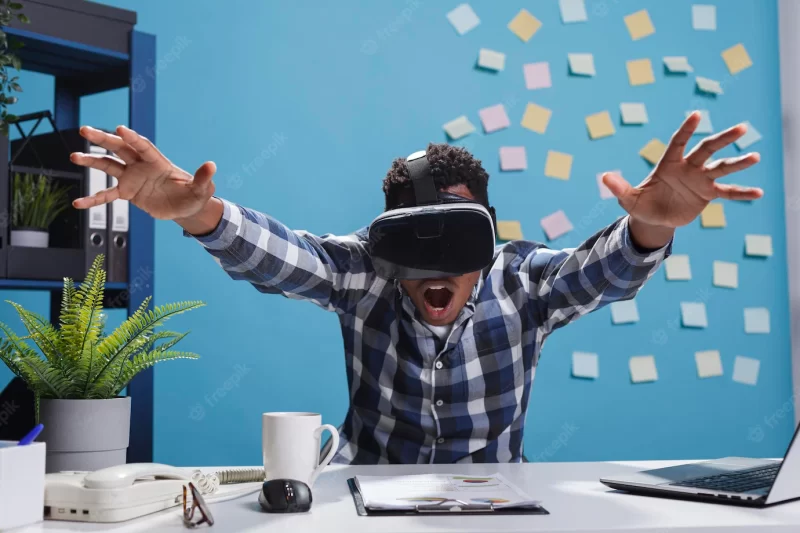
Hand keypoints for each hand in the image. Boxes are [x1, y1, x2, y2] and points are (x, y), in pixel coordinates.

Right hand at [70, 126, 216, 220]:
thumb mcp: (201, 190)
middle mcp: (142, 166)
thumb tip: (212, 165)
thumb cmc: (194, 195)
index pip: (143, 147)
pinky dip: (94, 199)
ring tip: (74, 156)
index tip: (120, 128)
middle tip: (85, 130)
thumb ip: (203, 178)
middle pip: (120, 149)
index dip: (133, 138)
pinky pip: (108, 196)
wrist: (185, 208)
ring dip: (92, 161)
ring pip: (108, 166)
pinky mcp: (128, 193)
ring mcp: (132, 178)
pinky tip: (79, 203)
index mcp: (158, 162)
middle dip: (103, 139)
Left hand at [602, 112, 762, 229]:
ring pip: (721, 167)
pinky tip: (758, 193)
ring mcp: (700, 180)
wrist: (654, 219)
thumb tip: (604, 177)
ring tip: (755, 156)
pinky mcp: (708, 195)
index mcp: (668, 163)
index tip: (696, 115)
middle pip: (706, 149)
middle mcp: (688, 168)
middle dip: (722, 139)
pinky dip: (741, 193)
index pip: (678, 142)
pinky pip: (728, 193)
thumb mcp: (628, 198)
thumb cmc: (641, 204)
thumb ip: (619, 187)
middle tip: (741, 128)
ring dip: (738, 163)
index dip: (686, 130)